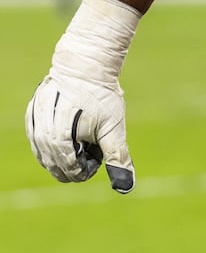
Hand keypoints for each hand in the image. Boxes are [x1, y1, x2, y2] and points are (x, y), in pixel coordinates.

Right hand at [25, 0, 140, 192]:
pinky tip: (61, 140)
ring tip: (77, 146)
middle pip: (54, 164)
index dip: (85, 171)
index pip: (69, 170)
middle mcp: (42, 132)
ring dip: (59, 157)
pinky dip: (47, 144)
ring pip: (42, 153)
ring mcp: (34, 121)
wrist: (86, 66)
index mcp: (60, 139)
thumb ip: (117, 158)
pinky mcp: (32, 111)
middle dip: (72, 165)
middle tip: (88, 154)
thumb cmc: (102, 98)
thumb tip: (126, 187)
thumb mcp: (114, 129)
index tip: (97, 160)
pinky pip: (35, 137)